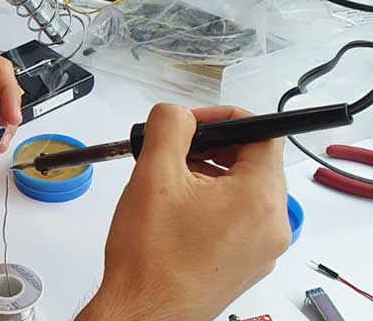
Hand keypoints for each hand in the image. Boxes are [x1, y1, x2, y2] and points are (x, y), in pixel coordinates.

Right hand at [77, 104, 291, 320]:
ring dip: (209, 173)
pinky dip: (211, 202)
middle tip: (174, 149)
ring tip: (169, 181)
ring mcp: (261, 248)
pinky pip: (238, 218)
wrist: (144, 310)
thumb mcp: (153, 173)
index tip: (191, 123)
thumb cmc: (151, 255)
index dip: (224, 117)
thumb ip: (169, 126)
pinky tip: (176, 208)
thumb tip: (177, 114)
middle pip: (254, 162)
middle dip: (212, 146)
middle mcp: (271, 225)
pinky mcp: (245, 263)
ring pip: (244, 190)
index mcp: (258, 198)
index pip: (263, 134)